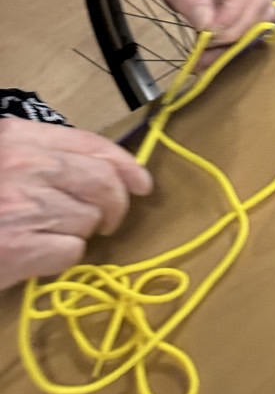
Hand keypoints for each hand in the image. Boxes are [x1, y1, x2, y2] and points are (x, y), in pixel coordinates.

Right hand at [0, 117, 152, 289]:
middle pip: (102, 184)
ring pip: (88, 220)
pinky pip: (70, 252)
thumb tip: (99, 166)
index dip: (126, 165)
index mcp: (20, 137)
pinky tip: (40, 253)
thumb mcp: (2, 152)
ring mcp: (25, 208)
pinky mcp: (20, 250)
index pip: (93, 145)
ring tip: (53, 233)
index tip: (142, 182)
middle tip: (108, 219)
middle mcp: (28, 167)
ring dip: (80, 232)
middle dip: (115, 204)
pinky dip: (63, 256)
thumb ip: (41, 151)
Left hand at [137, 0, 274, 51]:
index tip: (210, 34)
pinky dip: (240, 37)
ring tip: (208, 53)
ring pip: (263, 10)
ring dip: (240, 36)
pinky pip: (257, 18)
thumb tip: (207, 25)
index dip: (232, 10)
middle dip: (236, 27)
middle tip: (208, 46)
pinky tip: (217, 48)